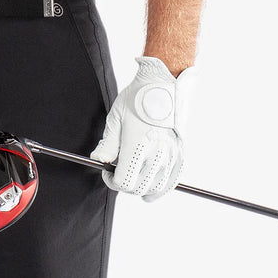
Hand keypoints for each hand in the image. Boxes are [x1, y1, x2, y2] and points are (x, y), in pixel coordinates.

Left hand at [90, 56, 196, 201]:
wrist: (162, 85)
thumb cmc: (137, 99)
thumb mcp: (116, 118)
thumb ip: (108, 143)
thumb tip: (98, 159)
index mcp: (136, 145)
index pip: (124, 181)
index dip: (112, 181)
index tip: (108, 173)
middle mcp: (155, 153)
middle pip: (138, 186)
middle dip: (125, 186)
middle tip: (119, 176)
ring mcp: (170, 154)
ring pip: (155, 186)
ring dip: (143, 189)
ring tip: (134, 186)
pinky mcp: (179, 152)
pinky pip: (173, 179)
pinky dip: (163, 188)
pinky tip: (153, 192)